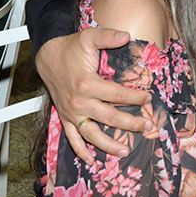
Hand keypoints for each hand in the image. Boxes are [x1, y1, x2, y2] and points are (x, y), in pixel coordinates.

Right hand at [36, 28, 152, 162]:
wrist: (47, 57)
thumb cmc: (70, 48)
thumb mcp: (89, 37)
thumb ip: (108, 36)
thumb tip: (126, 36)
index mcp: (87, 83)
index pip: (117, 94)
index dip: (135, 97)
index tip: (148, 98)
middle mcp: (79, 102)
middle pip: (109, 117)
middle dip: (130, 123)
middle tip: (148, 126)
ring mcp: (72, 112)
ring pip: (91, 134)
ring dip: (108, 144)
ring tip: (124, 151)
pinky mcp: (66, 117)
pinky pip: (72, 138)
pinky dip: (80, 150)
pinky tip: (91, 160)